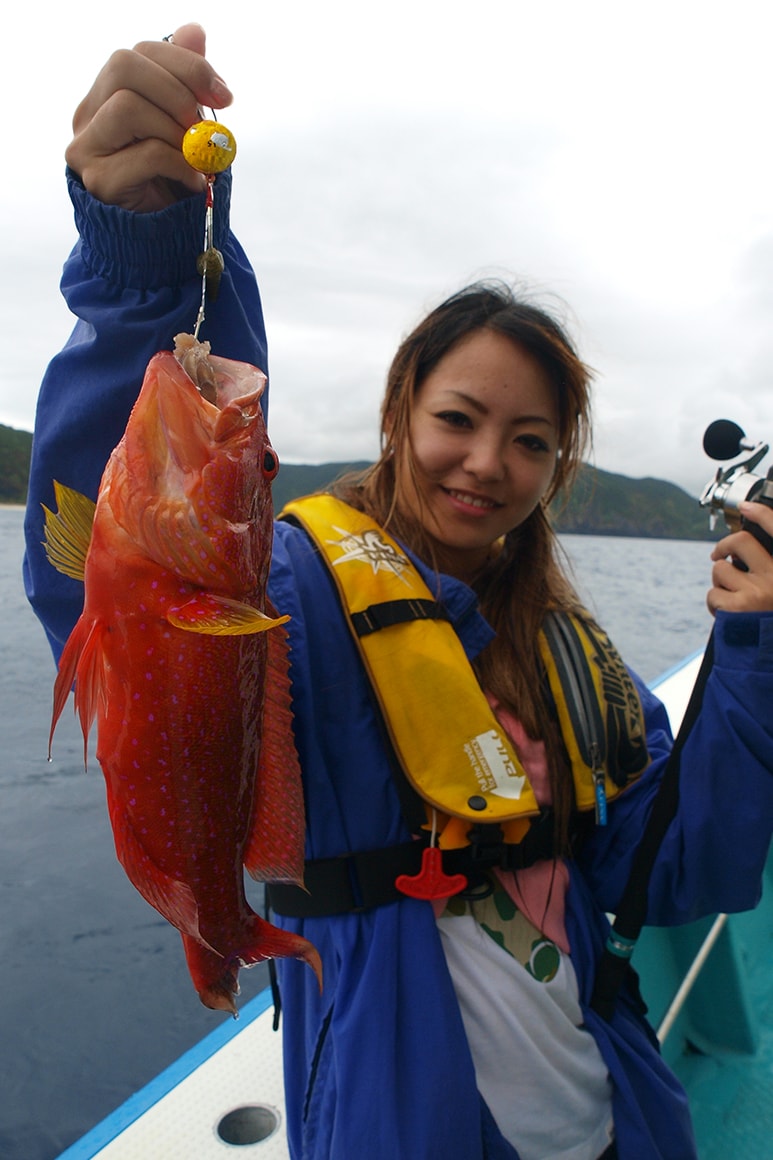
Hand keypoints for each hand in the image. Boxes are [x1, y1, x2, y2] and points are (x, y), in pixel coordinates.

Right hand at [65, 23, 232, 212]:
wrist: (162, 242)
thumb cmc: (173, 181)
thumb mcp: (186, 128)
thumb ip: (186, 82)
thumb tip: (194, 30)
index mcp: (107, 94)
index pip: (138, 53)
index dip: (185, 64)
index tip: (225, 94)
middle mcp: (88, 114)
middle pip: (123, 65)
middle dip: (178, 90)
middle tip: (204, 124)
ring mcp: (86, 146)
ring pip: (128, 107)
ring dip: (176, 131)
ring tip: (196, 158)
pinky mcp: (97, 179)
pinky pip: (146, 154)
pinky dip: (181, 165)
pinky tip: (194, 183)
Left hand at [707, 500, 772, 613]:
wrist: (770, 657)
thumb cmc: (770, 624)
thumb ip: (766, 571)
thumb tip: (739, 553)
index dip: (762, 515)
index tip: (748, 506)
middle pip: (739, 542)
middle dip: (722, 549)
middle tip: (718, 557)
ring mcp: (757, 591)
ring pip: (720, 571)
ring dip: (720, 584)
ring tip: (732, 601)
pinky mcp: (737, 606)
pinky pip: (713, 594)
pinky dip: (714, 604)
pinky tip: (726, 615)